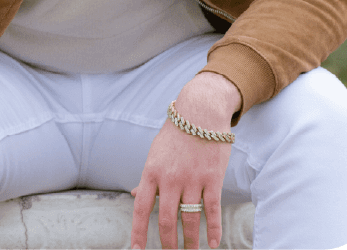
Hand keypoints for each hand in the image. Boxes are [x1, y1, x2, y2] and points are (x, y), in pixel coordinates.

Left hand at [130, 73, 240, 249]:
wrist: (200, 111)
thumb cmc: (176, 134)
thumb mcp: (156, 153)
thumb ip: (147, 177)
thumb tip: (133, 194)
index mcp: (152, 171)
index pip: (141, 207)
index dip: (138, 231)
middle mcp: (170, 177)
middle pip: (166, 219)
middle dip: (168, 243)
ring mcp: (192, 179)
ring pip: (190, 219)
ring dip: (190, 242)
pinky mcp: (212, 178)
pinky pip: (212, 210)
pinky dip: (213, 230)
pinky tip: (213, 244)